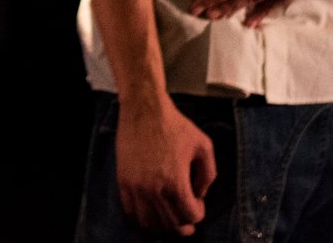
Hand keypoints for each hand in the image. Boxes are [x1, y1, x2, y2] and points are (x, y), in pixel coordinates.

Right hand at [114, 96, 216, 235]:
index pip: (190, 216)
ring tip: (170, 212)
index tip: (197, 200)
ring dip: (163, 222)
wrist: (144, 108)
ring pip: (150, 223)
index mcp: (175, 182)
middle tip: (187, 210)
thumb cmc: (174, 125)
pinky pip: (131, 212)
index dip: (199, 211)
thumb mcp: (204, 146)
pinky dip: (143, 216)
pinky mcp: (123, 181)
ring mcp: (135, 187)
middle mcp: (153, 189)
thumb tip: (199, 195)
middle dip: (183, 221)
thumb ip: (208, 175)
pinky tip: (152, 208)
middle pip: (172, 224)